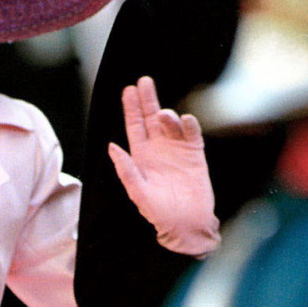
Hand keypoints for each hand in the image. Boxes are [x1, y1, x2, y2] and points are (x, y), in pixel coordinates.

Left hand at [108, 77, 219, 256]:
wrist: (187, 225)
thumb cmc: (159, 213)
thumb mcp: (138, 193)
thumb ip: (126, 170)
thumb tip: (112, 147)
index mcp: (141, 156)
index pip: (134, 126)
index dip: (131, 108)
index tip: (129, 90)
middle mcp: (158, 148)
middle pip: (151, 118)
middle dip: (147, 99)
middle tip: (144, 81)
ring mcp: (177, 150)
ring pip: (171, 124)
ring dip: (167, 116)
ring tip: (163, 115)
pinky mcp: (195, 154)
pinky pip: (192, 134)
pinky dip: (189, 125)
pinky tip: (184, 121)